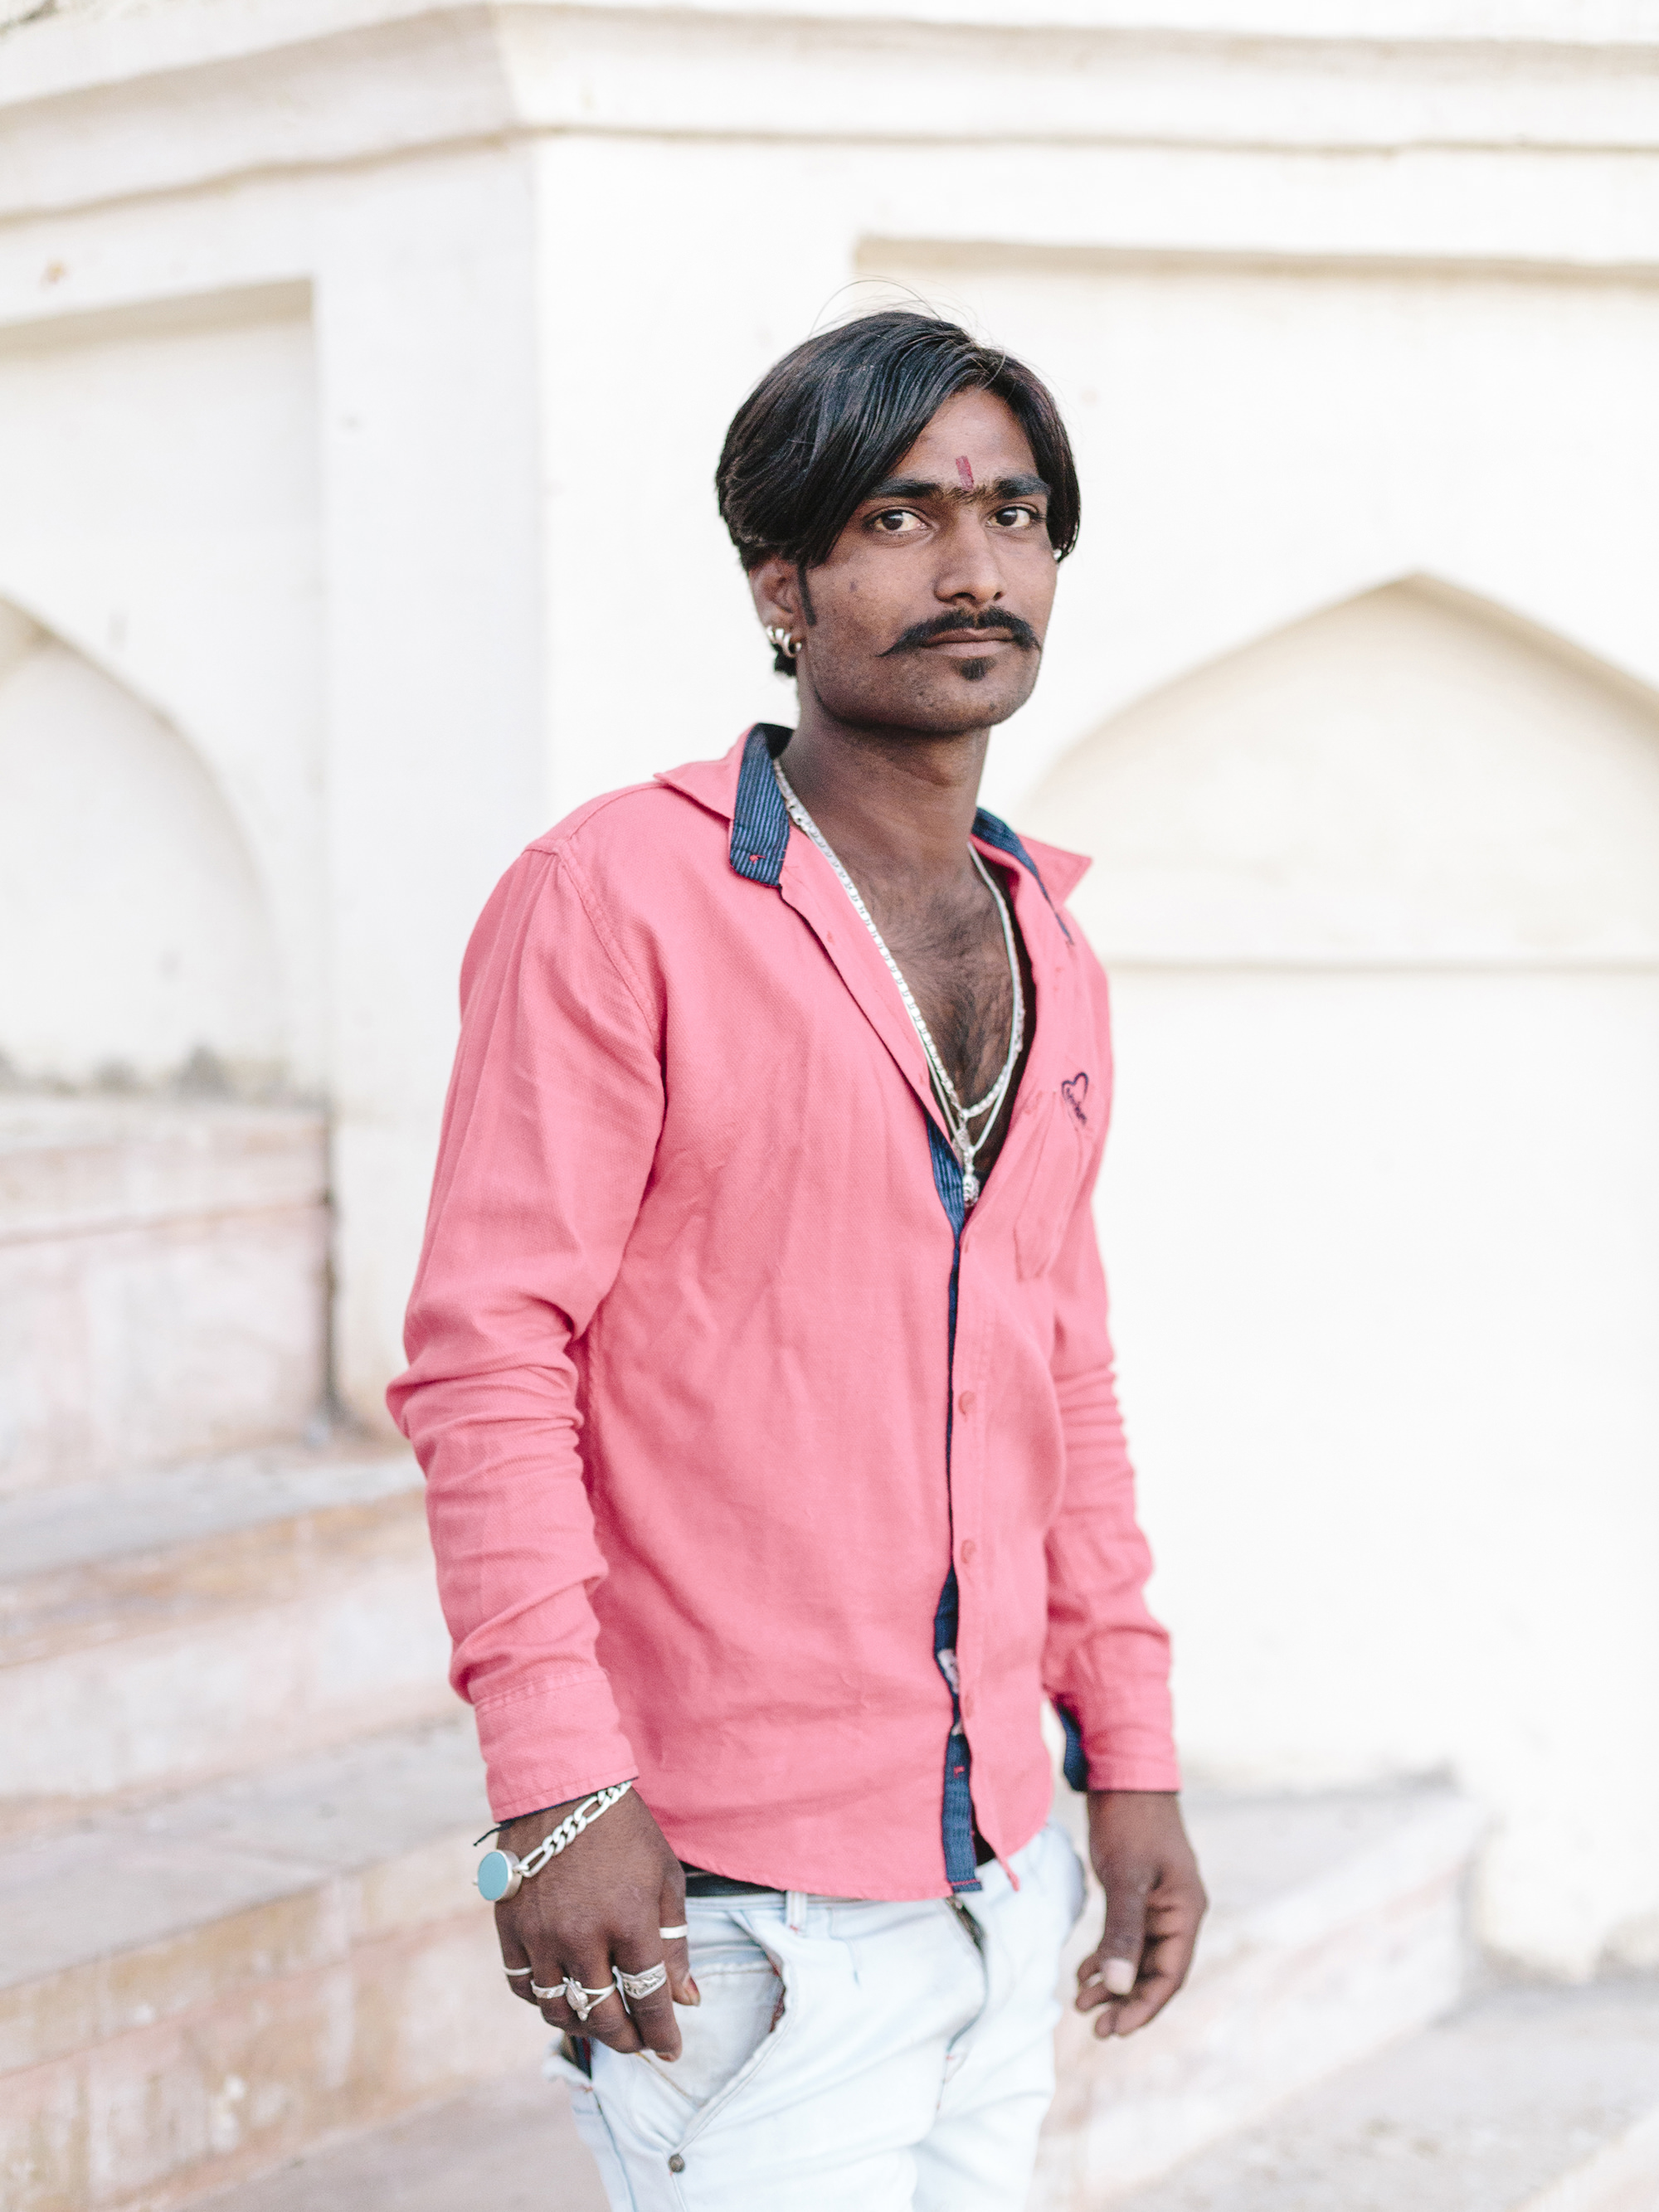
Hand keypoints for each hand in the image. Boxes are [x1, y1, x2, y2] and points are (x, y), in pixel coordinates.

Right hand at [494, 1786, 697, 2058]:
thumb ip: (675, 1940)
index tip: (672, 2050)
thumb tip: (687, 1999)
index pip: (649, 1999)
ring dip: (584, 2029)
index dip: (663, 2032)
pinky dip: (543, 2001)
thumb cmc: (623, 1830)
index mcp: (630, 1921)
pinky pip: (523, 1986)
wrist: (563, 1787)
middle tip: (639, 2043)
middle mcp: (583, 1936)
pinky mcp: (510, 1927)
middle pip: (604, 2017)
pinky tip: (563, 1998)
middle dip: (628, 2040)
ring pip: (560, 2011)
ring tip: (602, 2024)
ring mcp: (541, 1934)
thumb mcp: (665, 1876)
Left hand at [1075, 1790, 1205, 2038]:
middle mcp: (1177, 1912)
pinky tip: (1084, 1971)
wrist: (1124, 1774)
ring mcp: (1158, 1902)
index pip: (1169, 1975)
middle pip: (1155, 1972)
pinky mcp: (1138, 1892)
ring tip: (1082, 2002)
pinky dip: (1107, 1956)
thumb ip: (1123, 1932)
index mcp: (1185, 1912)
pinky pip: (1127, 1937)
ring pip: (1138, 1957)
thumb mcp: (1126, 1878)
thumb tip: (1119, 1986)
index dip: (1143, 2006)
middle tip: (1094, 2026)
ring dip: (1113, 1981)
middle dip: (1125, 2001)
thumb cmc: (1131, 1823)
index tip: (1115, 2030)